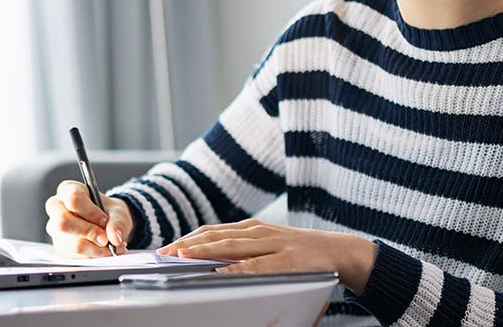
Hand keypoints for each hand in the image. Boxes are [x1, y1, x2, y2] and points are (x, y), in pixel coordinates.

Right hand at [44, 180, 133, 257]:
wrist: (107, 224)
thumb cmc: (107, 212)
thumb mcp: (118, 212)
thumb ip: (117, 223)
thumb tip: (114, 237)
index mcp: (68, 190)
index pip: (73, 199)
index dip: (90, 212)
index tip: (104, 220)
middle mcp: (56, 208)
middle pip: (63, 222)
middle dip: (88, 232)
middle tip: (105, 238)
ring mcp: (55, 229)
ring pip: (71, 243)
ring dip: (95, 248)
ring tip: (110, 245)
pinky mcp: (61, 246)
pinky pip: (76, 255)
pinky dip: (94, 255)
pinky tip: (102, 249)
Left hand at [156, 219, 377, 293]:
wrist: (339, 251)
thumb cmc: (300, 252)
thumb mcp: (268, 246)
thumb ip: (243, 252)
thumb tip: (213, 264)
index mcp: (251, 229)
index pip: (211, 231)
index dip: (186, 238)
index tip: (165, 248)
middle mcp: (258, 232)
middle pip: (214, 235)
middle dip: (186, 244)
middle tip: (163, 254)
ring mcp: (272, 244)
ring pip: (230, 245)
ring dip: (203, 250)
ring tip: (181, 257)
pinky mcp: (286, 260)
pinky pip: (256, 265)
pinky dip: (236, 268)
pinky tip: (219, 273)